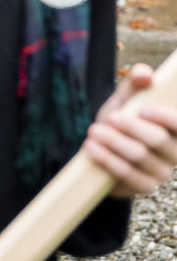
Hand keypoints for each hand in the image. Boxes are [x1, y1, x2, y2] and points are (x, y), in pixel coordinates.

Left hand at [86, 63, 176, 196]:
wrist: (104, 146)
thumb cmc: (121, 118)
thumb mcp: (126, 99)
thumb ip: (135, 84)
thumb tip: (145, 73)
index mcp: (176, 129)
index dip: (165, 117)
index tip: (143, 110)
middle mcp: (174, 152)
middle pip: (157, 140)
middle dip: (131, 128)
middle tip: (110, 117)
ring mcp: (161, 172)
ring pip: (140, 157)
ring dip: (114, 143)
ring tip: (94, 131)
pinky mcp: (145, 186)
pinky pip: (129, 176)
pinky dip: (108, 161)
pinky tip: (92, 149)